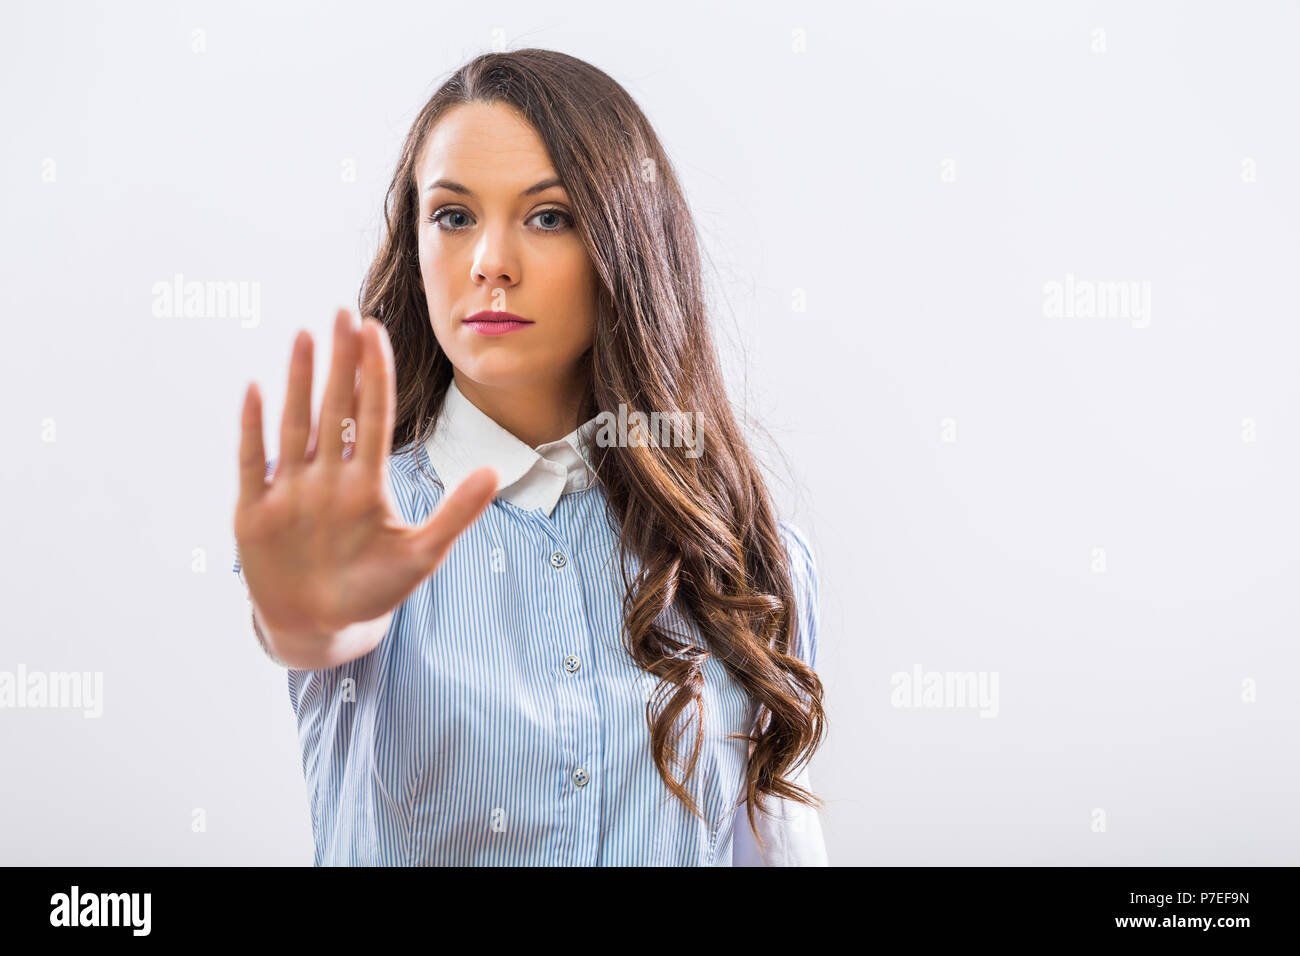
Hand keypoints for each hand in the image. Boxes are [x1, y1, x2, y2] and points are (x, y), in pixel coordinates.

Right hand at [233, 308, 496, 640]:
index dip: (374, 375)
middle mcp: (327, 478)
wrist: (320, 627)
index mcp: (366, 483)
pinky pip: (253, 463)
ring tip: (305, 336)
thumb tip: (494, 473)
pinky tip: (255, 390)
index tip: (376, 332)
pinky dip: (253, 430)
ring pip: (295, 425)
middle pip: (334, 409)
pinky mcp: (256, 513)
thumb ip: (455, 514)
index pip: (373, 417)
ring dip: (299, 382)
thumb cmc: (372, 589)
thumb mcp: (422, 556)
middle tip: (344, 313)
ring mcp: (291, 491)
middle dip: (340, 362)